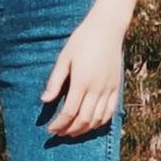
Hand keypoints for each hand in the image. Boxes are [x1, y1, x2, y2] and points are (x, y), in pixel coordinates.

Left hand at [40, 11, 123, 136]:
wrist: (107, 27)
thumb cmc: (82, 40)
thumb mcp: (65, 57)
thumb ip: (55, 81)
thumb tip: (44, 100)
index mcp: (81, 81)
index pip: (69, 112)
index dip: (58, 124)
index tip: (50, 129)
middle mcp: (97, 88)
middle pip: (83, 120)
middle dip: (69, 130)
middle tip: (59, 133)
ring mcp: (108, 89)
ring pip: (97, 119)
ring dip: (84, 130)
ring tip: (72, 131)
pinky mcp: (116, 87)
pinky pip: (110, 112)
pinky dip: (100, 122)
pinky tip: (91, 124)